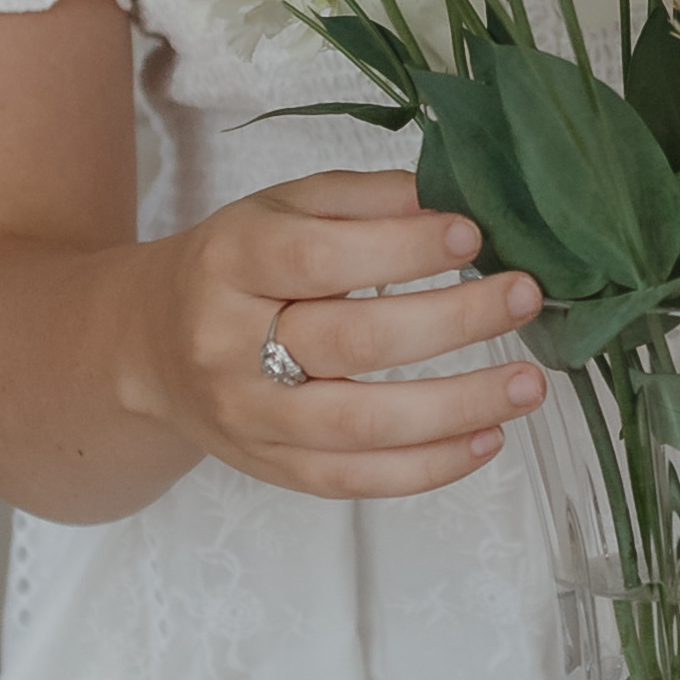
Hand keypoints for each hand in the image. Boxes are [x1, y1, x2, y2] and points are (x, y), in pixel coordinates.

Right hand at [140, 170, 544, 503]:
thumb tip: (452, 200)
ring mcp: (251, 418)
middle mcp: (231, 346)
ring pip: (362, 425)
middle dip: (452, 322)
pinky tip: (489, 438)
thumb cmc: (236, 267)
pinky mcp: (273, 469)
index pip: (319, 258)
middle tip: (525, 297)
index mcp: (230, 262)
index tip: (472, 236)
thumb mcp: (279, 209)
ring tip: (529, 384)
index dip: (400, 249)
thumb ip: (360, 200)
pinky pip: (358, 480)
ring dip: (459, 407)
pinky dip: (431, 467)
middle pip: (351, 342)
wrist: (150, 348)